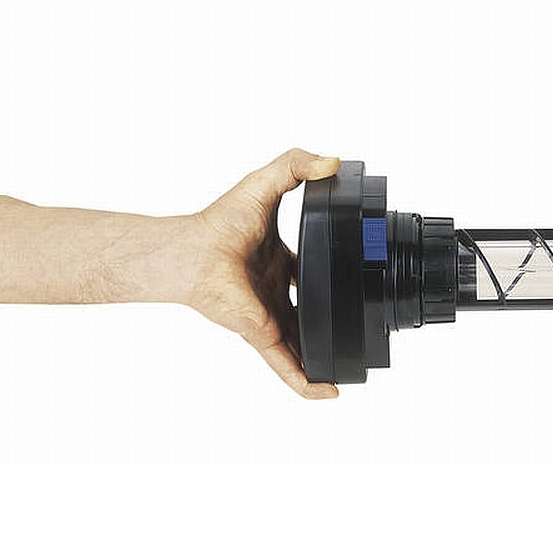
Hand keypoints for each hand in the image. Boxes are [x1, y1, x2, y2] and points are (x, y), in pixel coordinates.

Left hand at [189, 149, 339, 398]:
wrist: (193, 253)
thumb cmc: (219, 222)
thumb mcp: (265, 183)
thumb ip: (297, 165)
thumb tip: (332, 161)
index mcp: (278, 260)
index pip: (311, 268)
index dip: (332, 270)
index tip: (353, 270)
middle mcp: (274, 290)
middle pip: (310, 311)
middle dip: (333, 319)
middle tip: (359, 323)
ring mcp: (270, 315)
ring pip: (304, 344)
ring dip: (325, 358)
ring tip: (352, 369)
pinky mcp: (263, 333)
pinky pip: (288, 365)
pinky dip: (307, 381)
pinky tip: (329, 391)